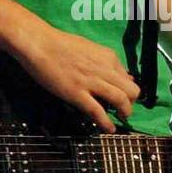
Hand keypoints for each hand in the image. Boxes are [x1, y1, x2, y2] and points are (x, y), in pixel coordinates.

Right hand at [14, 23, 140, 132]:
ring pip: (120, 100)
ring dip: (125, 112)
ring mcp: (91, 82)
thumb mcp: (90, 48)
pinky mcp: (77, 93)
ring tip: (121, 118)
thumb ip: (104, 62)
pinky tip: (109, 128)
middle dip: (131, 102)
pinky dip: (106, 123)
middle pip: (132, 90)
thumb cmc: (60, 44)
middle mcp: (105, 69)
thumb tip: (117, 74)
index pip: (128, 77)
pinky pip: (98, 112)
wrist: (40, 43)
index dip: (127, 89)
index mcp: (108, 57)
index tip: (124, 96)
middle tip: (124, 109)